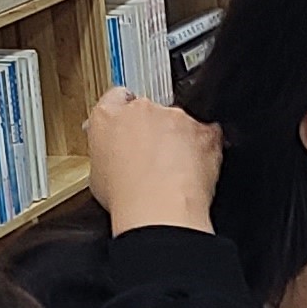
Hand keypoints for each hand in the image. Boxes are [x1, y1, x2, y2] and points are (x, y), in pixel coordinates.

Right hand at [86, 88, 221, 235]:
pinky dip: (205, 147)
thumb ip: (107, 152)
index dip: (126, 113)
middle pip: (152, 110)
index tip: (131, 127)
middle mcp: (142, 109)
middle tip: (155, 159)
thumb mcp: (97, 174)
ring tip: (177, 171)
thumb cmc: (126, 197)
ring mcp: (176, 117)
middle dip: (156, 130)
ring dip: (181, 139)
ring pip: (181, 122)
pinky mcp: (204, 130)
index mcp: (108, 115)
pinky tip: (197, 169)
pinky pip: (209, 133)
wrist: (158, 209)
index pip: (116, 98)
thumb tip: (113, 157)